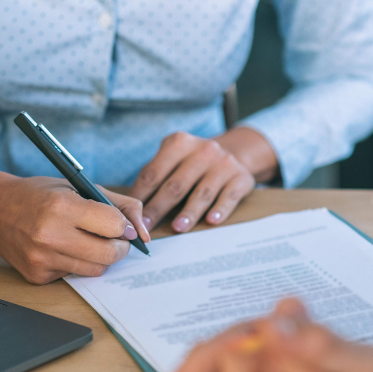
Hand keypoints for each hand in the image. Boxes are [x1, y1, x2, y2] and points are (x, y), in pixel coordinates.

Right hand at [0, 163, 149, 283]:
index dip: (124, 227)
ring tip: (89, 242)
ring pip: (95, 270)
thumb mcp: (78, 186)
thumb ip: (118, 204)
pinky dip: (76, 264)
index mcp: (62, 206)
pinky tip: (63, 249)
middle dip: (120, 248)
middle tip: (115, 240)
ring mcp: (42, 258)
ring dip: (101, 258)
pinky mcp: (37, 275)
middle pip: (109, 254)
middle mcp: (50, 234)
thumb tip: (145, 231)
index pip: (114, 226)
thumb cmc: (40, 195)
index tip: (123, 226)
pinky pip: (73, 276)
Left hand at [128, 128, 277, 232]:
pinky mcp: (241, 178)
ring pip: (202, 192)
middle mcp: (203, 150)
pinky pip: (229, 197)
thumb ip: (156, 176)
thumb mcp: (174, 158)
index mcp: (179, 143)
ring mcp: (224, 163)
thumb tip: (132, 207)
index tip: (132, 216)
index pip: (154, 173)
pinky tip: (211, 221)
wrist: (236, 153)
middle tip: (147, 227)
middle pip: (176, 184)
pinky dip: (220, 210)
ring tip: (178, 228)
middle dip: (159, 208)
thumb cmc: (193, 163)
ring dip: (189, 212)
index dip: (141, 196)